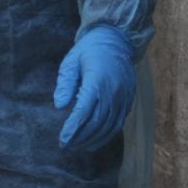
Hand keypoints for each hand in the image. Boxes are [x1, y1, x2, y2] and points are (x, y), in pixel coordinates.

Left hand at [54, 27, 135, 152]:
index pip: (84, 111)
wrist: (116, 40)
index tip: (62, 140)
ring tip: (78, 147)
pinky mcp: (129, 100)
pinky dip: (107, 135)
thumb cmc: (89, 50)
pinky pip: (119, 122)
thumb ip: (65, 84)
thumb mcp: (71, 62)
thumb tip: (59, 106)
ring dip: (93, 139)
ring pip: (109, 125)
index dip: (73, 128)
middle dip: (81, 137)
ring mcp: (124, 97)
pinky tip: (94, 142)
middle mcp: (113, 92)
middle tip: (66, 146)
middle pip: (97, 122)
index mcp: (97, 81)